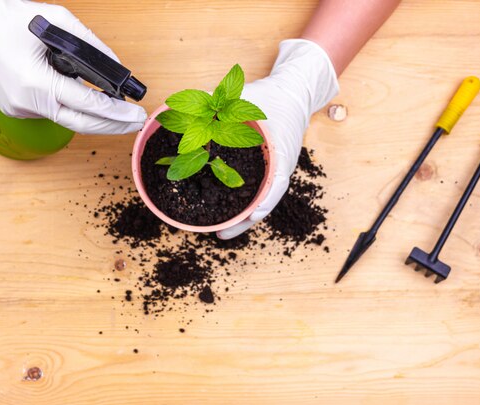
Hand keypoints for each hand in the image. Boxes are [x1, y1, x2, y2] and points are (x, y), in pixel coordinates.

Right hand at [0, 0, 146, 134]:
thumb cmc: (12, 18)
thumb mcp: (61, 22)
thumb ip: (93, 47)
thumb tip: (118, 70)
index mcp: (36, 82)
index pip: (88, 104)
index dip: (116, 113)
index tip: (136, 115)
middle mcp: (27, 102)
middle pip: (81, 124)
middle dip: (112, 126)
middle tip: (134, 123)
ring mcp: (18, 109)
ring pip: (66, 120)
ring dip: (92, 117)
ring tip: (116, 112)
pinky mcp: (14, 109)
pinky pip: (51, 113)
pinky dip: (70, 108)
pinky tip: (84, 102)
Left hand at [217, 39, 338, 238]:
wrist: (294, 95)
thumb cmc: (274, 98)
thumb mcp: (246, 98)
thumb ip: (218, 102)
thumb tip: (186, 105)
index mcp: (281, 154)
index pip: (277, 184)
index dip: (264, 202)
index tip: (252, 215)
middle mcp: (279, 168)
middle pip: (264, 201)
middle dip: (244, 220)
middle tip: (222, 234)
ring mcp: (273, 172)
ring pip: (258, 201)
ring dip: (241, 217)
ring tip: (220, 231)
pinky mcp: (266, 171)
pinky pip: (255, 191)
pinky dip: (240, 203)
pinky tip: (222, 209)